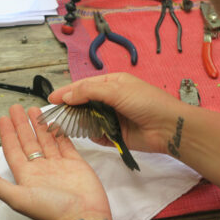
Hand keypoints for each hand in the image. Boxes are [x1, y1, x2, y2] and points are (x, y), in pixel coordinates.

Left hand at [0, 105, 115, 219]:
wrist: (84, 216)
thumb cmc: (52, 210)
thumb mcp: (19, 198)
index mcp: (27, 176)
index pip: (13, 150)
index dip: (8, 134)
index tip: (3, 119)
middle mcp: (41, 168)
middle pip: (28, 141)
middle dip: (22, 124)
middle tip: (17, 108)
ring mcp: (58, 165)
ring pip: (46, 140)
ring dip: (39, 125)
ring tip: (34, 110)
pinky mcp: (75, 163)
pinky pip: (65, 144)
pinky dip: (60, 133)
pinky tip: (55, 123)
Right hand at [49, 73, 185, 153]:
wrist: (168, 127)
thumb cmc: (145, 102)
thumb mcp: (116, 90)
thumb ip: (89, 92)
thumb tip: (67, 95)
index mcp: (112, 84)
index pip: (84, 86)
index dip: (67, 91)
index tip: (51, 99)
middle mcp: (111, 99)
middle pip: (84, 103)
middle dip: (71, 108)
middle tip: (55, 115)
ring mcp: (113, 117)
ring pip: (90, 119)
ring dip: (81, 122)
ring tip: (66, 126)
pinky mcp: (116, 134)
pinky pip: (99, 134)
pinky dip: (93, 135)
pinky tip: (88, 135)